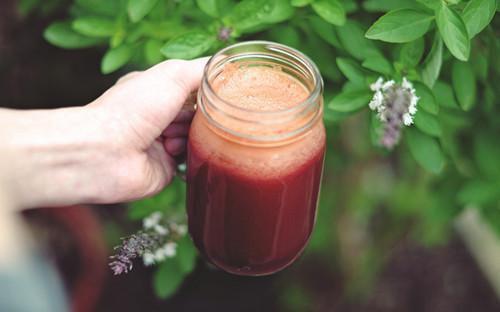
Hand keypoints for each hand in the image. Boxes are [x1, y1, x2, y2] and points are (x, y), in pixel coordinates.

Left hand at [0, 58, 207, 208]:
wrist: (104, 153)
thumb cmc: (130, 109)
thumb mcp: (172, 75)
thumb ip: (202, 70)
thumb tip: (225, 65)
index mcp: (155, 91)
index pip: (193, 88)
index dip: (206, 90)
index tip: (220, 92)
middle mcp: (158, 116)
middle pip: (198, 114)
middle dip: (198, 114)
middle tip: (186, 115)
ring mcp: (162, 143)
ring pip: (197, 137)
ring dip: (189, 134)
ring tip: (170, 135)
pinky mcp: (166, 168)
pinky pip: (192, 161)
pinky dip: (187, 155)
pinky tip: (171, 152)